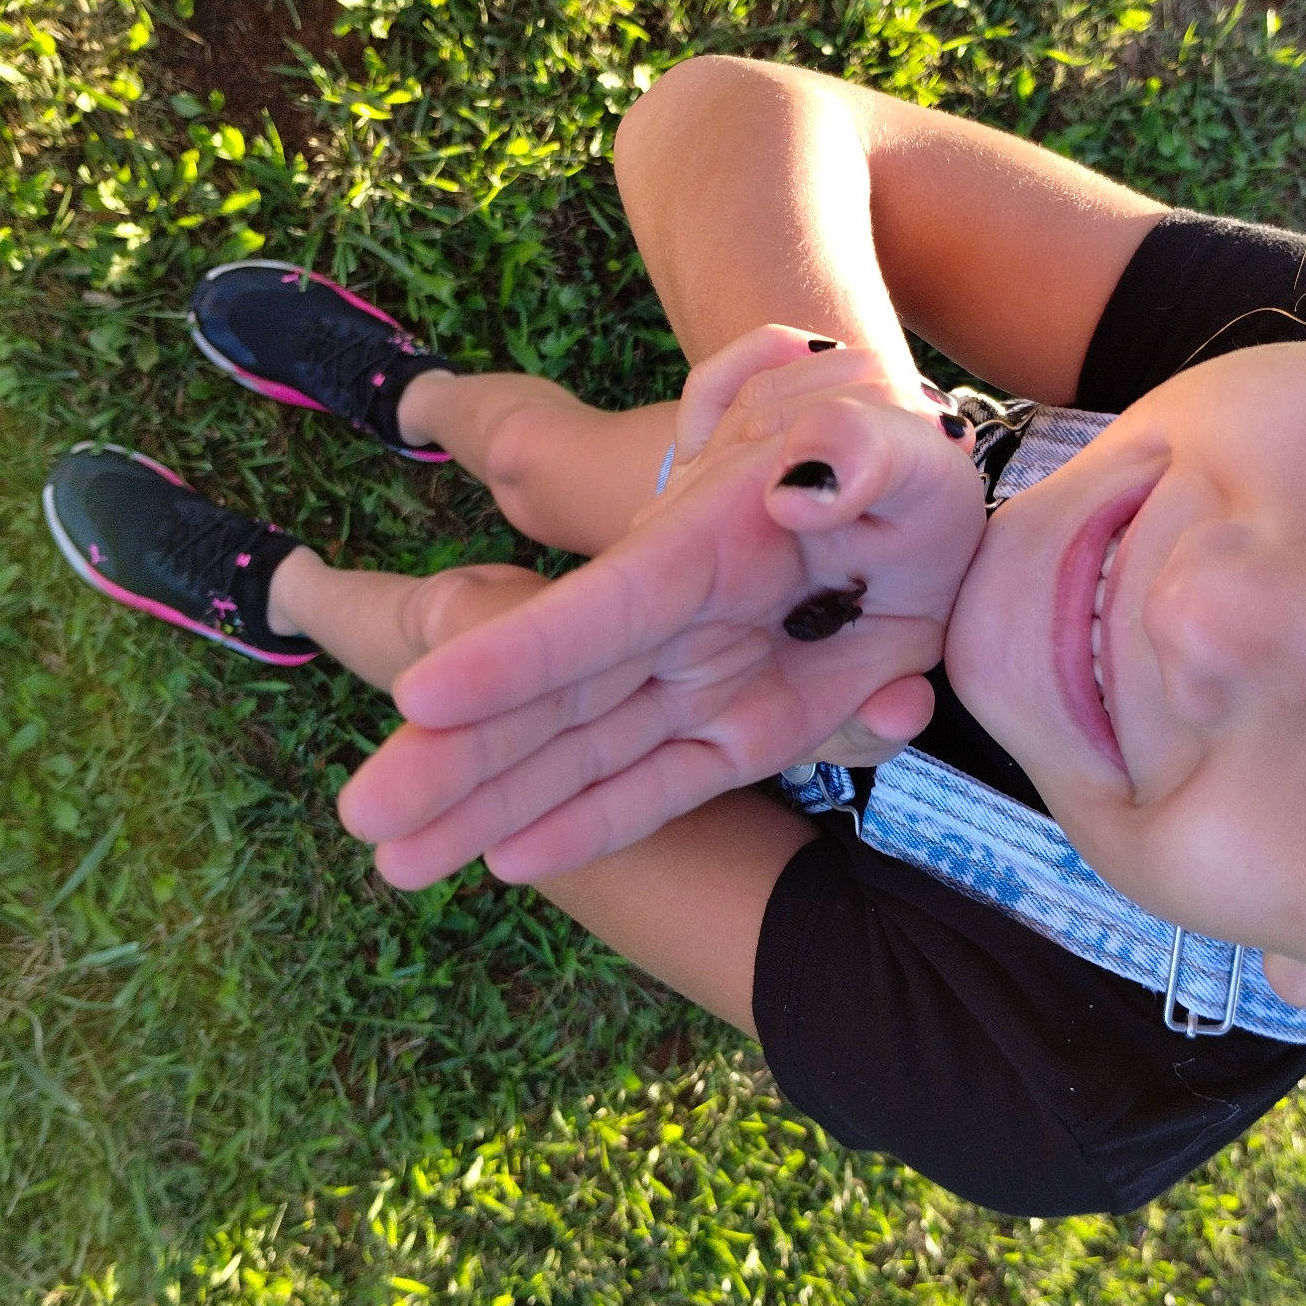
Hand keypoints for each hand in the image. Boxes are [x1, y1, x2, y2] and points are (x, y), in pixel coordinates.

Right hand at [338, 365, 986, 888]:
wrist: (943, 526)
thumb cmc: (909, 466)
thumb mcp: (900, 441)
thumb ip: (860, 451)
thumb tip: (804, 488)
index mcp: (705, 549)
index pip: (601, 610)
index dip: (516, 653)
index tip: (422, 690)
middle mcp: (681, 623)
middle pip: (556, 699)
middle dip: (458, 757)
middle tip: (362, 815)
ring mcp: (704, 683)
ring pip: (584, 756)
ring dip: (493, 808)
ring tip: (399, 865)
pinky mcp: (742, 732)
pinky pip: (662, 787)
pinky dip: (594, 822)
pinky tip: (511, 861)